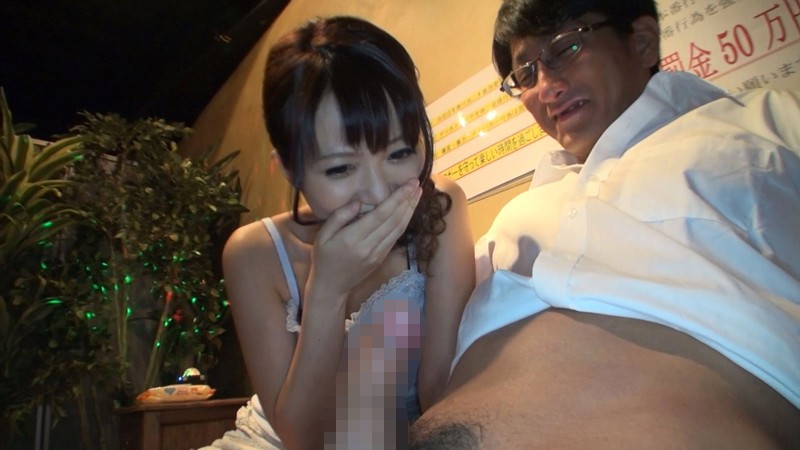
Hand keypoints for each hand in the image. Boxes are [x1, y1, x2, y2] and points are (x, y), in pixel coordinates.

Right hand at [309, 179, 421, 298]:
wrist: (331, 286)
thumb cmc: (324, 257)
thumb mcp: (323, 235)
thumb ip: (339, 216)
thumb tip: (359, 203)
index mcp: (352, 238)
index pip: (380, 214)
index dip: (396, 198)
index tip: (408, 185)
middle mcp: (368, 246)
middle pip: (393, 220)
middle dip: (407, 200)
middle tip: (417, 183)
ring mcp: (377, 254)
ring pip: (399, 229)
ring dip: (410, 210)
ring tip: (418, 193)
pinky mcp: (382, 258)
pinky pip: (396, 237)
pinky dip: (405, 222)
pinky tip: (409, 210)